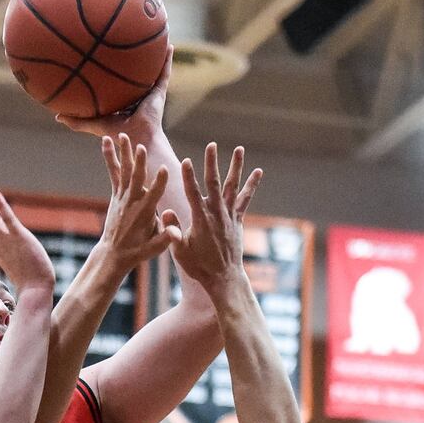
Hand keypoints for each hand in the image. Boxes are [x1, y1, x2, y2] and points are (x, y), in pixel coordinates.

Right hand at [0, 185, 55, 293]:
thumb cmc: (32, 285)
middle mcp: (0, 244)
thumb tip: (18, 267)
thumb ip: (17, 264)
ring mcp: (8, 240)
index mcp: (0, 250)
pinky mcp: (19, 238)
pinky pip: (7, 218)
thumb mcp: (21, 270)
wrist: (35, 291)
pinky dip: (0, 205)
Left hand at [55, 45, 173, 141]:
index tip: (111, 57)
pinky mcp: (159, 93)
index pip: (121, 85)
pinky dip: (167, 59)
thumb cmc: (117, 134)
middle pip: (137, 74)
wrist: (136, 138)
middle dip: (137, 60)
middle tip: (132, 42)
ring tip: (156, 37)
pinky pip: (164, 73)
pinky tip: (169, 45)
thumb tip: (57, 116)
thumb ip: (77, 121)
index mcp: (125, 102)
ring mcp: (150, 94)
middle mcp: (138, 96)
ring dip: (156, 56)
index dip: (118, 73)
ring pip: (153, 70)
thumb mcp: (94, 124)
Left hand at [92, 133, 181, 276]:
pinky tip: (107, 140)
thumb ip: (165, 239)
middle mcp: (132, 203)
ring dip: (123, 153)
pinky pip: (113, 172)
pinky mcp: (116, 194)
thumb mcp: (154, 248)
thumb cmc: (139, 251)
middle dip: (138, 164)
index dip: (159, 183)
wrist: (113, 254)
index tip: (165, 168)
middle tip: (140, 147)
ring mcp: (122, 197)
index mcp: (144, 214)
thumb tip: (175, 233)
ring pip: (123, 171)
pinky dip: (110, 156)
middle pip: (136, 180)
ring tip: (122, 135)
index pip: (154, 195)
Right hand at [163, 142, 261, 291]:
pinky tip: (258, 171)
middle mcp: (217, 214)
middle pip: (214, 184)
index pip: (192, 194)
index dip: (188, 177)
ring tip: (239, 149)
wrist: (223, 278)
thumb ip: (173, 231)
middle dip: (212, 163)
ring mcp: (229, 216)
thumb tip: (165, 212)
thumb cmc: (198, 266)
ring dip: (236, 167)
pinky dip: (251, 185)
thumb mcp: (180, 252)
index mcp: (200, 220)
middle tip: (212, 145)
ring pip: (233, 187)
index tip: (186, 161)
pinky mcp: (237, 220)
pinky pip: (245, 199)